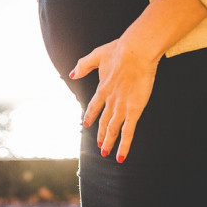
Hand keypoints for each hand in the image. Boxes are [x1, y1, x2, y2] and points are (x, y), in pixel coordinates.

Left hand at [68, 31, 161, 162]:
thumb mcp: (97, 55)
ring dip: (108, 142)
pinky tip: (120, 156)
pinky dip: (124, 146)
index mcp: (102, 88)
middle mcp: (110, 101)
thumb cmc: (119, 50)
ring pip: (113, 130)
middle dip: (100, 134)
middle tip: (98, 145)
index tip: (87, 124)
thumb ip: (83, 65)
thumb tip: (71, 74)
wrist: (135, 52)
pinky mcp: (134, 111)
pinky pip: (128, 132)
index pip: (94, 107)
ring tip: (105, 152)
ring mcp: (121, 107)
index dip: (91, 116)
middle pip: (103, 121)